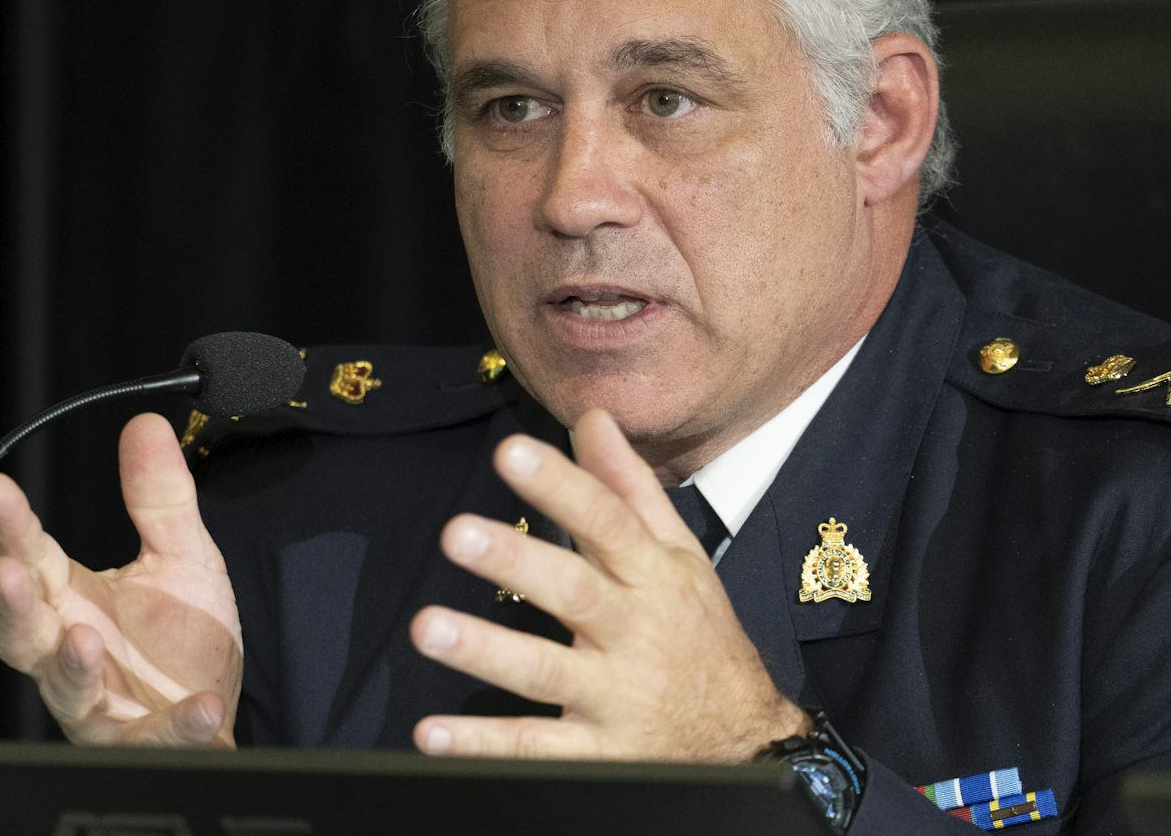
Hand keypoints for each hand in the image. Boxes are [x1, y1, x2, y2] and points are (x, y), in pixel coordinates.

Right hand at [0, 413, 242, 746]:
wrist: (210, 707)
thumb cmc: (178, 636)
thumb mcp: (179, 554)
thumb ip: (159, 497)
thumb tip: (145, 425)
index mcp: (71, 599)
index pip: (29, 557)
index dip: (10, 526)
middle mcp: (70, 651)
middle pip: (20, 632)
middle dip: (11, 603)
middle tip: (7, 570)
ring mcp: (101, 701)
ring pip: (66, 688)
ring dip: (71, 666)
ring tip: (83, 639)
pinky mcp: (140, 740)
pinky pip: (153, 736)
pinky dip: (175, 723)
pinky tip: (201, 706)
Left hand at [408, 409, 811, 760]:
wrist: (744, 740)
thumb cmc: (698, 634)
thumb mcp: (679, 556)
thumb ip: (627, 487)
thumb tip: (590, 416)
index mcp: (651, 577)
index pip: (607, 522)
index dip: (561, 487)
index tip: (512, 453)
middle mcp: (633, 633)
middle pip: (573, 591)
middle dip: (515, 562)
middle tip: (456, 533)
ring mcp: (614, 697)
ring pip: (544, 672)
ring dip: (485, 651)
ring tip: (427, 627)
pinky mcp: (596, 755)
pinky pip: (534, 750)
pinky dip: (482, 746)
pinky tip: (430, 734)